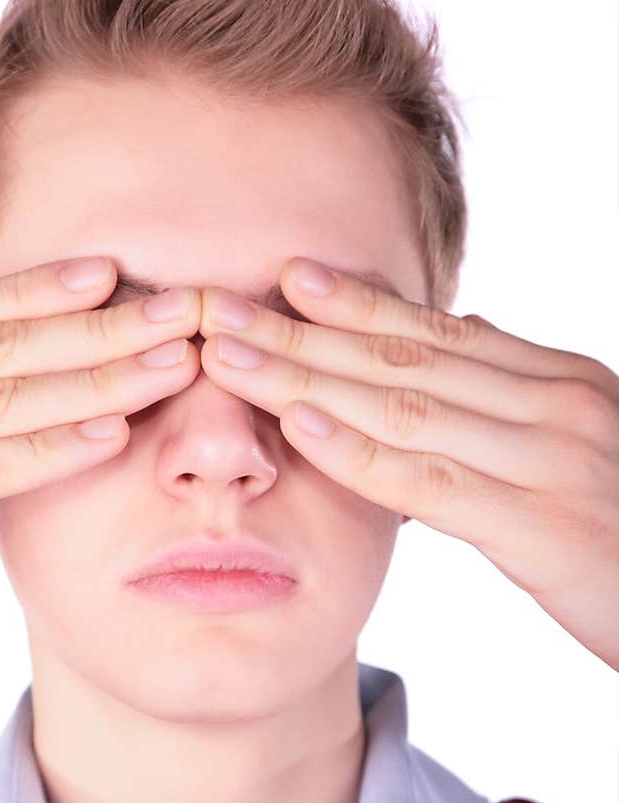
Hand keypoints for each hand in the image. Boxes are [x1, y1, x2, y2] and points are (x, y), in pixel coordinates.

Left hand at [197, 259, 618, 669]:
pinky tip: (299, 428)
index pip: (442, 332)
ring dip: (307, 378)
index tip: (289, 275)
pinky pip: (431, 482)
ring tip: (232, 354)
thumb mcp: (579, 449)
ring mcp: (554, 461)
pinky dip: (359, 452)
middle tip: (222, 306)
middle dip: (305, 332)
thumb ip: (518, 395)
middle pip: (407, 359)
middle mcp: (559, 405)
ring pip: (405, 407)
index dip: (360, 304)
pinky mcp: (545, 527)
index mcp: (564, 381)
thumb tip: (465, 335)